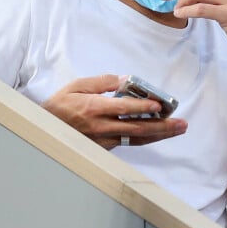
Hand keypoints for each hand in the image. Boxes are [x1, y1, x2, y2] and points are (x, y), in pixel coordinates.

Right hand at [42, 74, 187, 149]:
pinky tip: (159, 133)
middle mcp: (102, 127)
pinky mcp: (105, 147)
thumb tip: (126, 80)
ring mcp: (104, 140)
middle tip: (182, 124)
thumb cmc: (60, 106)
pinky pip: (129, 142)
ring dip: (160, 134)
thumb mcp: (77, 86)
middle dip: (163, 126)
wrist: (44, 131)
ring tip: (177, 129)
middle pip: (137, 129)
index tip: (160, 105)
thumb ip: (103, 82)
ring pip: (137, 139)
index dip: (143, 107)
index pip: (124, 109)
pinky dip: (146, 137)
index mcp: (94, 108)